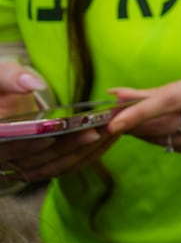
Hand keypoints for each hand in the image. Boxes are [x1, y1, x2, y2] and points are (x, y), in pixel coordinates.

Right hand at [0, 62, 117, 183]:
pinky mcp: (43, 164)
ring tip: (108, 133)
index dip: (25, 146)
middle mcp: (5, 156)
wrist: (8, 99)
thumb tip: (33, 84)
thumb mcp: (0, 75)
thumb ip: (11, 78)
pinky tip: (107, 140)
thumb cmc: (4, 86)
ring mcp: (24, 163)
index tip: (50, 137)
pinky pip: (64, 165)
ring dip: (82, 153)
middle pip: (35, 161)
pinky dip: (86, 155)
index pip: (6, 148)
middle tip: (94, 132)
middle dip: (66, 148)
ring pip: (53, 166)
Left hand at [107, 70, 180, 160]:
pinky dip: (159, 139)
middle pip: (160, 126)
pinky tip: (157, 131)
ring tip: (132, 123)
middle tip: (113, 120)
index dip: (137, 113)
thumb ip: (156, 91)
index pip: (167, 103)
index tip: (113, 122)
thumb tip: (116, 95)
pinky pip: (173, 147)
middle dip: (133, 124)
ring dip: (143, 133)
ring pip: (163, 140)